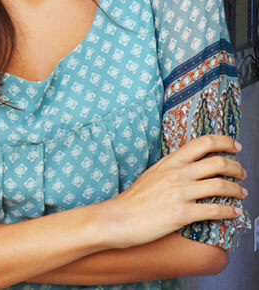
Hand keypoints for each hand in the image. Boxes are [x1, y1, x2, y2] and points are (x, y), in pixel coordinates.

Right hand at [99, 134, 246, 248]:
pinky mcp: (183, 214)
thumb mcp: (153, 173)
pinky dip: (231, 211)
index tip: (235, 147)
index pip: (204, 142)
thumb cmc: (134, 199)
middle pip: (219, 163)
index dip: (225, 142)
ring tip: (241, 193)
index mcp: (170, 161)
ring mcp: (181, 193)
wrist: (119, 218)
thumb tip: (191, 166)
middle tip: (241, 174)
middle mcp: (177, 173)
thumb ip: (173, 167)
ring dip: (238, 190)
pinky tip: (235, 212)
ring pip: (222, 186)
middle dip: (237, 168)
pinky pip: (216, 210)